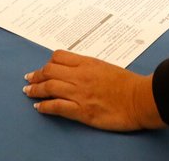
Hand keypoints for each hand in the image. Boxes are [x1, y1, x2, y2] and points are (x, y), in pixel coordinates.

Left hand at [23, 50, 165, 131]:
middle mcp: (80, 76)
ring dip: (35, 90)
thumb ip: (90, 67)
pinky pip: (57, 107)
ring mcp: (79, 93)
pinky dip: (45, 106)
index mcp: (87, 63)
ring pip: (49, 88)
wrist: (140, 99)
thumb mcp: (106, 67)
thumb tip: (78, 70)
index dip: (48, 63)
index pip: (59, 57)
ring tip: (28, 91)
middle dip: (37, 75)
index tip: (44, 68)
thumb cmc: (128, 84)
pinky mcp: (82, 111)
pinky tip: (39, 107)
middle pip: (50, 71)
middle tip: (29, 78)